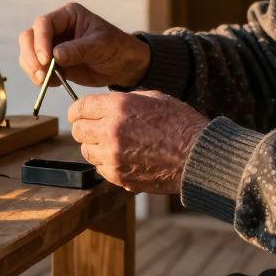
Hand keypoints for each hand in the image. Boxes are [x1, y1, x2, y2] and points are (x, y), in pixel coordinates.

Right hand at [17, 2, 149, 88]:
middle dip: (31, 56)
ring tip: (45, 81)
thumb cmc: (116, 48)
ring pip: (28, 53)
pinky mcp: (53, 62)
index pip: (44, 24)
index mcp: (68, 15)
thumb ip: (77, 50)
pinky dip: (39, 78)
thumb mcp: (100, 46)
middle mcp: (57, 28)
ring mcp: (53, 45)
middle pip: (29, 37)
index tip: (46, 60)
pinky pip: (36, 68)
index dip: (40, 41)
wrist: (124, 66)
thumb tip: (55, 56)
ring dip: (32, 68)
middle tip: (41, 74)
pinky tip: (52, 84)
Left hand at [68, 90, 208, 194]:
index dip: (78, 110)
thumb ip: (123, 101)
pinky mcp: (119, 177)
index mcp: (118, 107)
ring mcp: (113, 157)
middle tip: (96, 128)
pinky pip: (100, 168)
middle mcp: (110, 131)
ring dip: (95, 146)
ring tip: (113, 143)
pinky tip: (124, 157)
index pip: (79, 108)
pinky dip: (107, 163)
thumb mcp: (153, 98)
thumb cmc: (181, 124)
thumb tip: (104, 105)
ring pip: (87, 151)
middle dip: (84, 128)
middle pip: (78, 130)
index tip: (80, 113)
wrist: (198, 156)